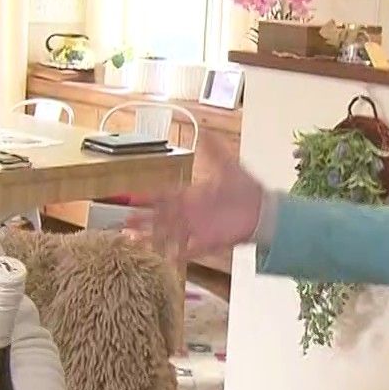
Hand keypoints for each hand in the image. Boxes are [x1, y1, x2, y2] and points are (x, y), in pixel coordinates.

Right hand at [131, 155, 266, 257]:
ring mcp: (198, 229)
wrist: (264, 210)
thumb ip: (215, 151)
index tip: (132, 199)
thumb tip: (205, 131)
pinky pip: (190, 250)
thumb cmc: (246, 189)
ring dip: (153, 238)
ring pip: (169, 235)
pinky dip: (179, 254)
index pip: (164, 197)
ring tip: (135, 242)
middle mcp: (191, 213)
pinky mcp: (209, 242)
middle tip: (124, 223)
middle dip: (142, 221)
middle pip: (160, 218)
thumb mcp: (229, 166)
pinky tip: (167, 258)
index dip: (148, 199)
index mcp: (191, 196)